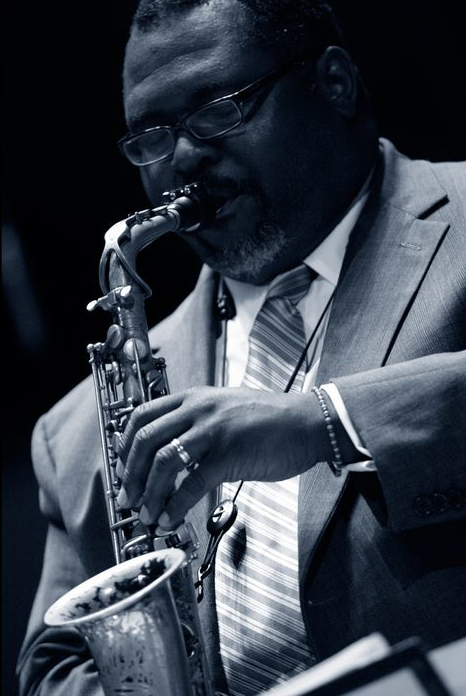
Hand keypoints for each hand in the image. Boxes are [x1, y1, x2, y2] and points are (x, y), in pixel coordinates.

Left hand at [116, 386, 329, 529]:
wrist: (307, 423)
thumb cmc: (270, 419)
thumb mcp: (225, 408)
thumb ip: (197, 422)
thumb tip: (172, 452)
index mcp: (194, 398)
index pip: (143, 415)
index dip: (125, 445)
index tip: (122, 467)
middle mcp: (198, 410)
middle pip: (145, 440)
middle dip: (129, 474)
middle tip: (127, 498)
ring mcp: (213, 431)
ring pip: (163, 462)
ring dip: (149, 493)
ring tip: (147, 515)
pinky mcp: (229, 455)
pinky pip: (191, 483)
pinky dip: (175, 505)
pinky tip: (170, 518)